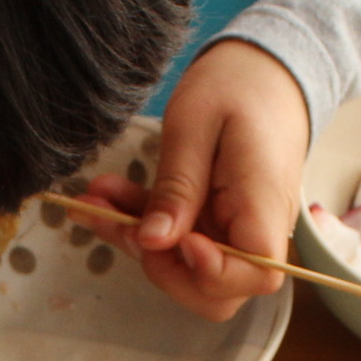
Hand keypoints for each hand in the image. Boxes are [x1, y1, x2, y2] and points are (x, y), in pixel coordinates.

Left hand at [81, 39, 308, 322]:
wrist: (263, 69)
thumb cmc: (237, 84)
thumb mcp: (196, 125)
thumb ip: (177, 187)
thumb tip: (153, 242)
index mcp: (265, 205)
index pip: (253, 273)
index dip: (210, 273)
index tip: (175, 239)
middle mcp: (256, 230)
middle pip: (215, 290)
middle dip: (159, 267)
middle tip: (121, 224)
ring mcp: (233, 231)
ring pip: (184, 268)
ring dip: (136, 242)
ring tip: (96, 201)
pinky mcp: (213, 223)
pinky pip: (175, 240)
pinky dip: (140, 223)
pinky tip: (108, 197)